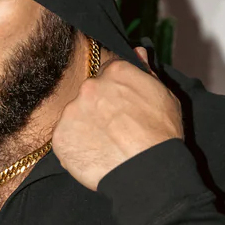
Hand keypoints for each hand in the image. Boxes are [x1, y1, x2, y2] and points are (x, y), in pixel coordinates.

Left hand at [51, 45, 183, 190]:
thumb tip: (138, 53)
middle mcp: (90, 86)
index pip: (108, 74)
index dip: (115, 93)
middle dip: (98, 109)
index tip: (121, 109)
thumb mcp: (165, 97)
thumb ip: (146, 73)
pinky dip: (75, 147)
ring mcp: (72, 111)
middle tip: (114, 131)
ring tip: (105, 146)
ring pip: (75, 116)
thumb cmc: (161, 137)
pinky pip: (65, 139)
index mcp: (116, 72)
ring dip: (85, 128)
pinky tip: (94, 156)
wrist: (147, 172)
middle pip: (90, 94)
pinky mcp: (60, 136)